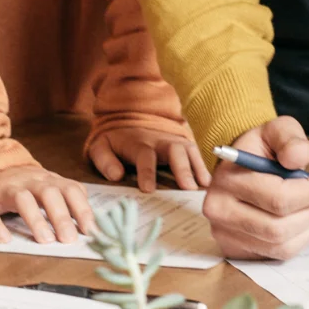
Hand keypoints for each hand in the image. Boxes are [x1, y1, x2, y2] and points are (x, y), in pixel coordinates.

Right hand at [0, 166, 94, 243]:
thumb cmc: (19, 189)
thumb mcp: (44, 190)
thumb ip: (66, 203)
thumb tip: (92, 228)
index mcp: (47, 179)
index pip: (70, 189)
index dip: (83, 209)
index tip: (91, 232)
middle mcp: (28, 180)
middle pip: (48, 192)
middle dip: (61, 216)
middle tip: (69, 240)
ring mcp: (4, 187)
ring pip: (22, 198)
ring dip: (35, 219)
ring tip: (45, 241)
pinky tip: (3, 239)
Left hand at [87, 126, 209, 191]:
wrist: (130, 118)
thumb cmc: (115, 141)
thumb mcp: (100, 147)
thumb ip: (105, 161)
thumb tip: (116, 176)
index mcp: (138, 143)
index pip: (144, 156)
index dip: (147, 173)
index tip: (148, 190)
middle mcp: (160, 140)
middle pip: (175, 150)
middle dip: (182, 168)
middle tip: (188, 188)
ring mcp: (174, 141)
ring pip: (189, 151)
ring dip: (197, 168)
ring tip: (203, 188)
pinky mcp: (184, 145)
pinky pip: (196, 155)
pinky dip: (203, 168)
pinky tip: (207, 185)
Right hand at [203, 116, 308, 259]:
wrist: (240, 167)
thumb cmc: (260, 149)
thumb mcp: (275, 131)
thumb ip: (289, 139)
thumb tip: (300, 157)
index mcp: (227, 180)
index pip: (279, 198)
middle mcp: (219, 211)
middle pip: (279, 228)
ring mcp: (226, 234)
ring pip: (282, 244)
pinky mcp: (237, 249)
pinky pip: (279, 254)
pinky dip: (301, 238)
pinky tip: (305, 219)